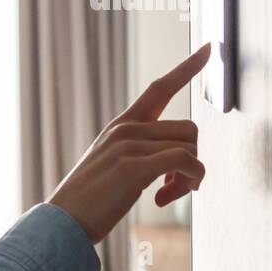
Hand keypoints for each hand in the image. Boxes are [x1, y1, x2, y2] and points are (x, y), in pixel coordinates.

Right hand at [47, 42, 210, 244]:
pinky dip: (189, 181)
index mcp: (120, 126)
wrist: (61, 222)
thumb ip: (140, 154)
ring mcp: (128, 145)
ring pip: (190, 147)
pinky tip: (164, 198)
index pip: (159, 88)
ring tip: (168, 195)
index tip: (210, 48)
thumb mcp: (112, 167)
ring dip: (191, 177)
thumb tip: (179, 163)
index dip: (187, 68)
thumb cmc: (88, 202)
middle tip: (178, 188)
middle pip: (189, 130)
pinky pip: (184, 162)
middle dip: (194, 162)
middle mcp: (125, 129)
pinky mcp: (133, 166)